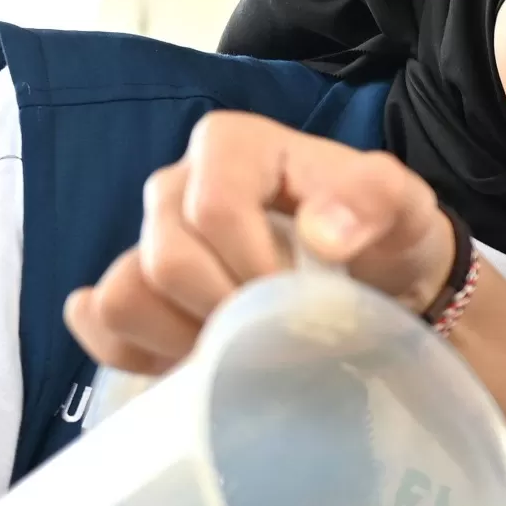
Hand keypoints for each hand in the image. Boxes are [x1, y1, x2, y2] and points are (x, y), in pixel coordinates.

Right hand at [64, 112, 459, 373]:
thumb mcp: (403, 205)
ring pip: (124, 296)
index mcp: (230, 146)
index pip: (214, 209)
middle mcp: (175, 186)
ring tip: (239, 347)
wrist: (375, 283)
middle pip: (166, 260)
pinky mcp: (135, 291)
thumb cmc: (382, 236)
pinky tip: (191, 359)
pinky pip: (101, 323)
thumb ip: (374, 200)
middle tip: (274, 331)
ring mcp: (146, 240)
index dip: (255, 268)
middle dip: (225, 310)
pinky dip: (140, 352)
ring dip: (183, 338)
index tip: (298, 298)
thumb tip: (324, 234)